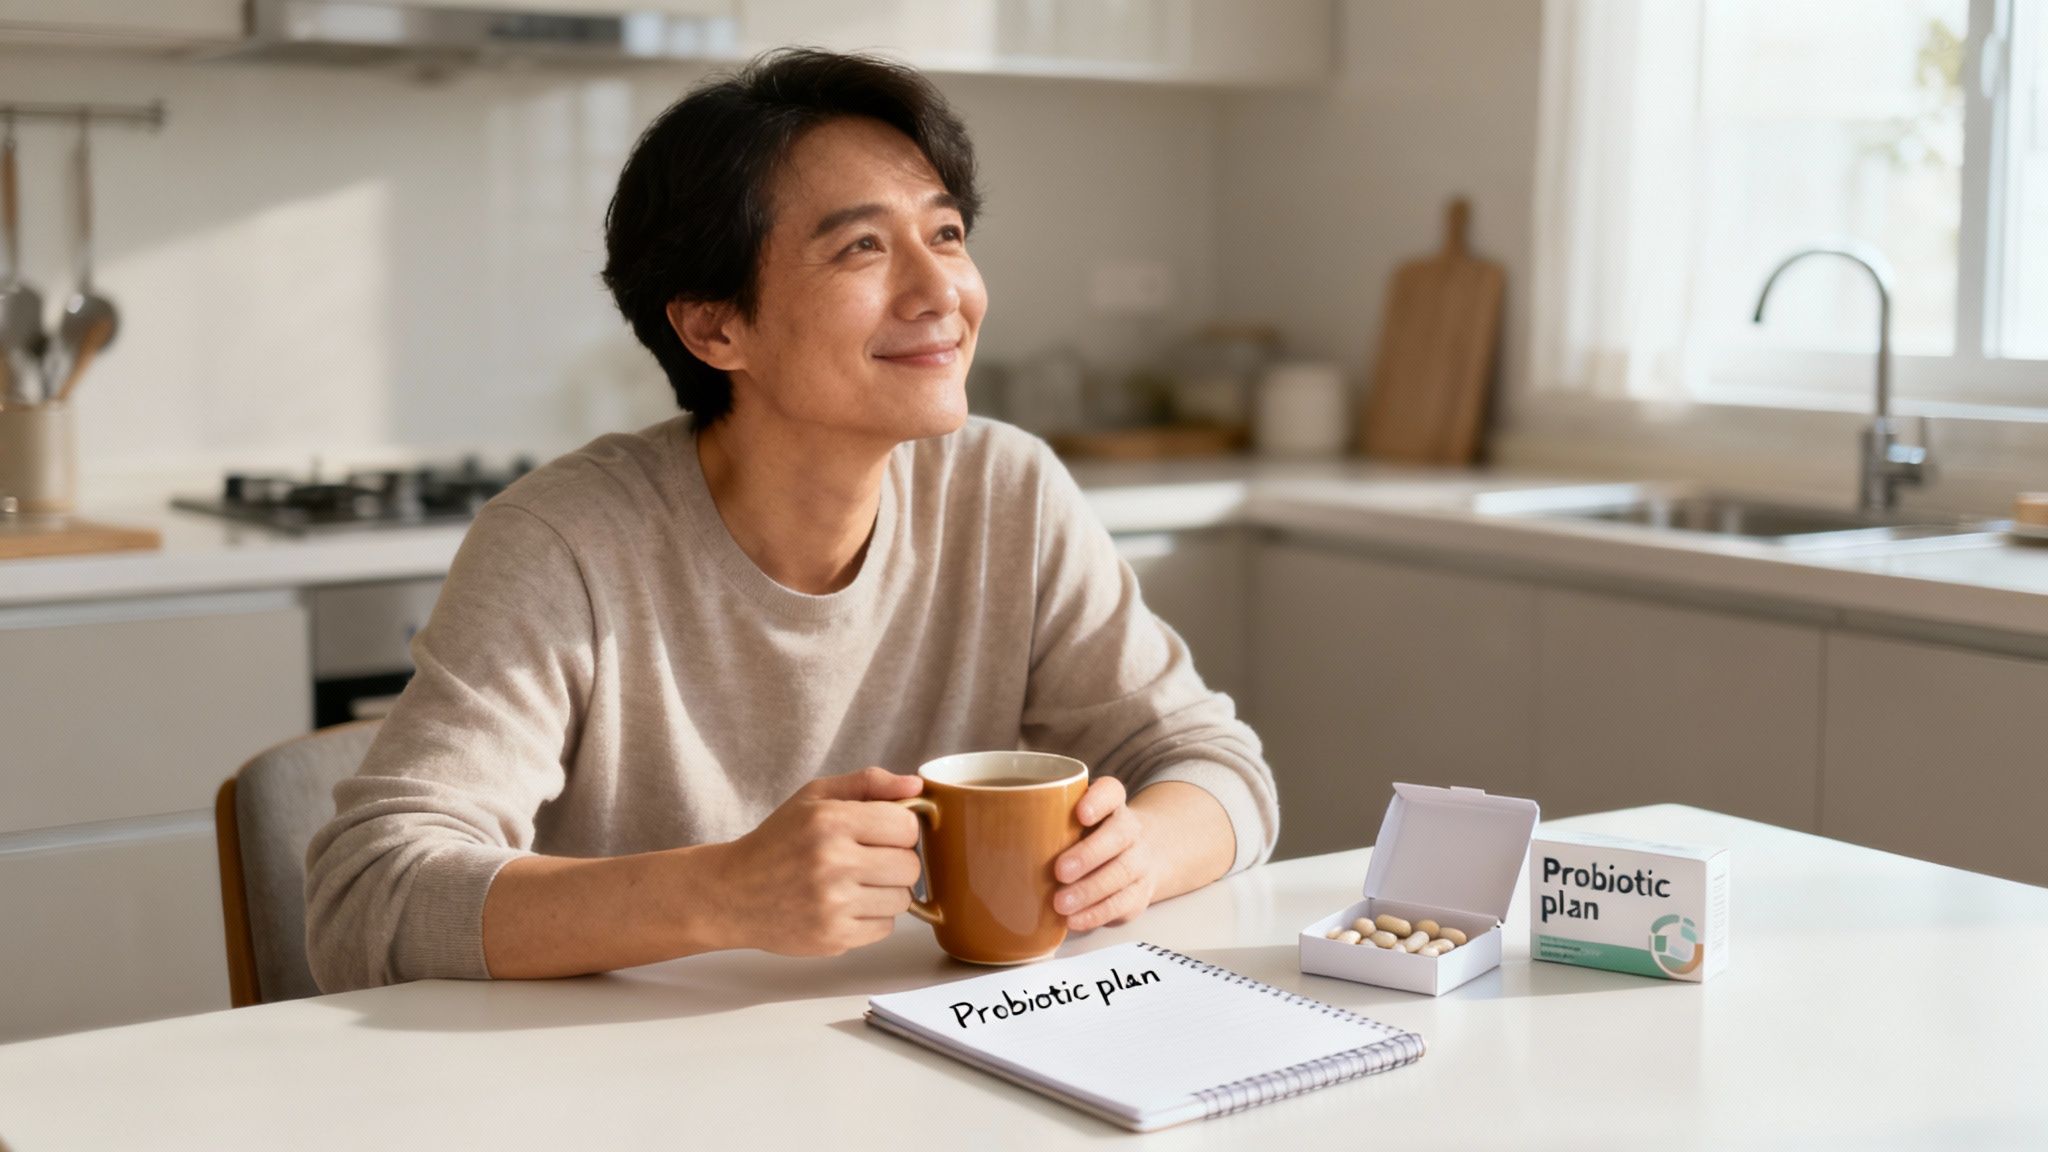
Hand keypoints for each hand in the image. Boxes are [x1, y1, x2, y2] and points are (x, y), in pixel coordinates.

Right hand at [709, 766, 923, 956]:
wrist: (732, 894)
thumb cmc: (777, 841)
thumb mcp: (814, 797)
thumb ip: (868, 783)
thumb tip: (916, 784)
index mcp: (830, 821)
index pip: (907, 826)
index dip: (900, 828)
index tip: (882, 832)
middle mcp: (833, 862)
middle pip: (910, 866)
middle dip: (897, 860)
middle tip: (869, 859)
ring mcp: (833, 905)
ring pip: (902, 899)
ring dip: (886, 891)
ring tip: (856, 883)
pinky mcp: (834, 938)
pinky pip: (885, 927)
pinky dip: (872, 917)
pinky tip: (846, 905)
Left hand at [1051, 777, 1160, 931]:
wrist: (1135, 856)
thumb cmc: (1086, 837)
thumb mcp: (1070, 821)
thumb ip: (1042, 823)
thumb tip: (985, 838)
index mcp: (1110, 804)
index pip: (1110, 792)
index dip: (1098, 800)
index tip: (1080, 813)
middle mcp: (1129, 829)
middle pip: (1119, 836)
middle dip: (1088, 855)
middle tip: (1059, 871)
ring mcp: (1138, 861)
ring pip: (1122, 873)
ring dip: (1089, 890)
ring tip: (1060, 904)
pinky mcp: (1139, 893)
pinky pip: (1123, 903)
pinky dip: (1096, 914)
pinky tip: (1074, 920)